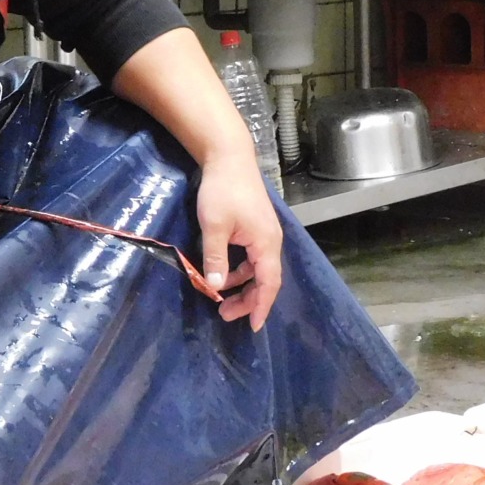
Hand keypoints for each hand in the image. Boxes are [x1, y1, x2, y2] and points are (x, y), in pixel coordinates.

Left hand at [196, 149, 283, 330]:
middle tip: (225, 314)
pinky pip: (252, 257)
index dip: (261, 306)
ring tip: (219, 297)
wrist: (228, 157)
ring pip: (257, 269)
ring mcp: (264, 233)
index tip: (253, 326)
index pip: (269, 283)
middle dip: (248, 300)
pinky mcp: (255, 227)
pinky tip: (222, 273)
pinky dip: (239, 269)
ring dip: (241, 285)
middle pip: (265, 279)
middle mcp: (271, 241)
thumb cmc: (222, 190)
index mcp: (266, 243)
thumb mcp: (214, 226)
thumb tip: (216, 286)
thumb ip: (216, 258)